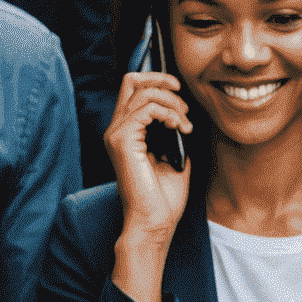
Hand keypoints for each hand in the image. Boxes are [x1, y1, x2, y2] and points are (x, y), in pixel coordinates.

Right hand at [105, 69, 191, 301]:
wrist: (155, 221)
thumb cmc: (164, 197)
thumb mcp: (174, 154)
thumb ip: (173, 130)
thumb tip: (183, 110)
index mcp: (126, 131)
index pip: (133, 87)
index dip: (157, 81)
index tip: (180, 91)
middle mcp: (116, 129)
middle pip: (132, 80)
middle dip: (162, 80)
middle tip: (183, 100)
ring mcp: (116, 134)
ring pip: (143, 92)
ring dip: (172, 103)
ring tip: (185, 124)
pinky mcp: (122, 140)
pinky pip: (147, 109)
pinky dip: (169, 113)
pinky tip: (180, 128)